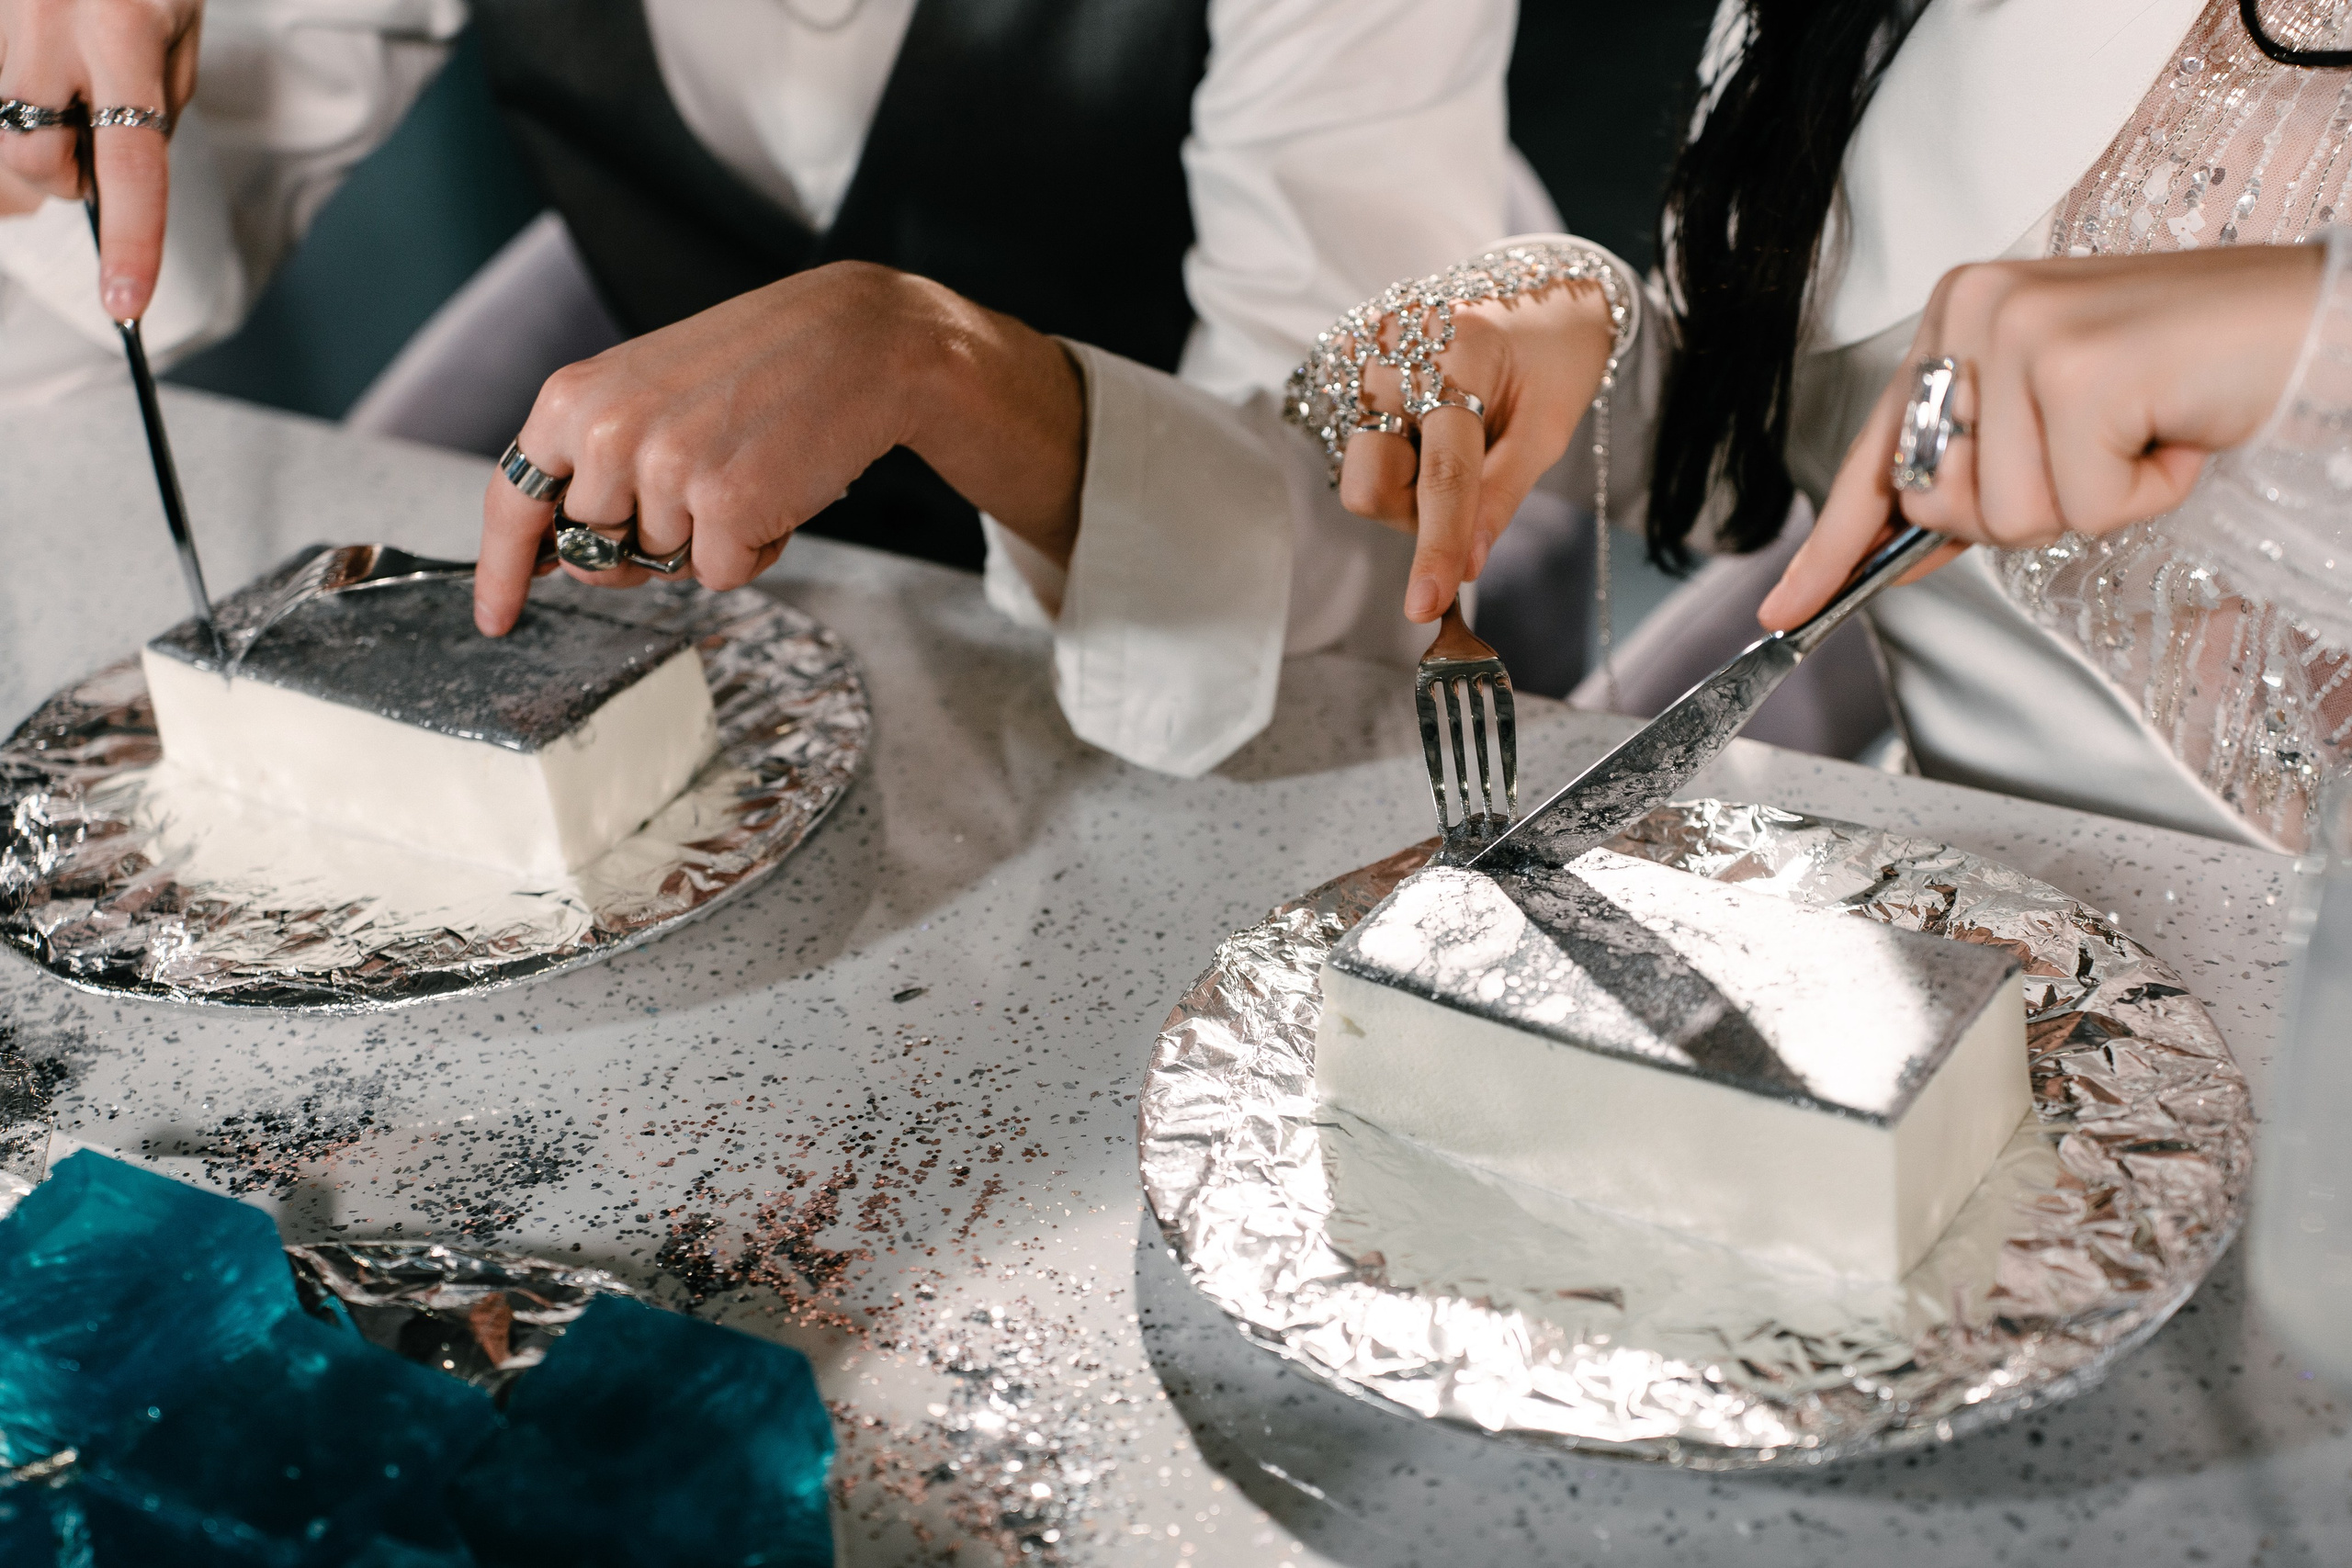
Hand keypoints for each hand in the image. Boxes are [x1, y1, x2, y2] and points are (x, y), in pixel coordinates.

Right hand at [0, 0, 202, 318]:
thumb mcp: (182, 19)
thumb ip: (160, 97)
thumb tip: (122, 167)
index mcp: (124, 33)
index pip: (131, 164)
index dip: (133, 241)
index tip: (127, 304)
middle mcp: (51, 24)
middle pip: (37, 158)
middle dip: (66, 177)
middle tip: (95, 141)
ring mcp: (4, 17)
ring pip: (5, 121)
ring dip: (42, 128)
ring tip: (75, 82)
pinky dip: (26, 90)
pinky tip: (52, 62)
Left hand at [476, 261, 1085, 634]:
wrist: (855, 342)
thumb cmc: (757, 365)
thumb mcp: (647, 389)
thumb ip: (595, 460)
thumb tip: (568, 557)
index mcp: (574, 398)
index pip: (514, 501)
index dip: (504, 570)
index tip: (497, 616)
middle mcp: (607, 434)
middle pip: (595, 550)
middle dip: (642, 543)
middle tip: (697, 485)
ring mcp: (665, 471)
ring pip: (663, 566)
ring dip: (708, 539)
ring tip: (747, 468)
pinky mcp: (725, 506)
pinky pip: (718, 576)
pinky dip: (753, 550)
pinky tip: (776, 490)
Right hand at [1335, 279, 1617, 621]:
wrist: (1542, 291)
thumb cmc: (1554, 356)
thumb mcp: (1547, 428)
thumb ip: (1501, 495)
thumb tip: (1464, 567)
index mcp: (1456, 356)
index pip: (1442, 474)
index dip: (1435, 546)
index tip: (1424, 605)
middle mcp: (1390, 351)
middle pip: (1371, 483)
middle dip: (1415, 512)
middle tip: (1468, 485)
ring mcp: (1361, 357)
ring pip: (1363, 475)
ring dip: (1409, 488)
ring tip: (1458, 447)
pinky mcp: (1350, 369)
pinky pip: (1364, 449)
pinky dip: (1402, 460)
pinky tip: (1434, 431)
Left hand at [1759, 244, 2325, 630]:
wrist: (2317, 324)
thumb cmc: (2193, 368)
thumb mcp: (2058, 421)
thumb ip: (1975, 473)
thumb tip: (1894, 549)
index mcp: (1956, 315)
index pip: (1878, 452)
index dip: (1836, 543)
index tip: (1783, 610)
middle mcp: (1971, 309)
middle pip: (1938, 504)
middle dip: (2025, 510)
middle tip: (2101, 448)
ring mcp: (2020, 331)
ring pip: (2008, 518)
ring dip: (2094, 499)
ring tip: (2144, 431)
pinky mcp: (2077, 368)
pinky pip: (2081, 506)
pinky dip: (2142, 493)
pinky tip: (2174, 431)